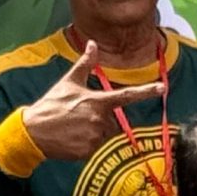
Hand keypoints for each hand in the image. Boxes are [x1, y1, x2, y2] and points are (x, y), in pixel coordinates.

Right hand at [18, 45, 165, 162]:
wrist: (33, 132)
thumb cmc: (51, 105)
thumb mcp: (68, 82)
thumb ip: (85, 64)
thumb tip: (92, 44)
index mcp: (97, 102)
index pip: (127, 96)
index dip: (146, 91)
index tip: (162, 88)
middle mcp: (99, 120)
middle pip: (112, 121)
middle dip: (100, 118)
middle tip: (78, 116)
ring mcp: (94, 137)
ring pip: (103, 135)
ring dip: (93, 132)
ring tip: (73, 127)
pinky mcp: (87, 152)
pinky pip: (94, 147)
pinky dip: (85, 144)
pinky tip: (71, 138)